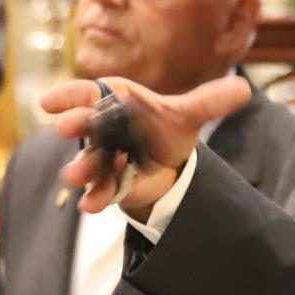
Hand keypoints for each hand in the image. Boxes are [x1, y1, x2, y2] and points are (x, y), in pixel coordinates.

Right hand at [42, 75, 251, 217]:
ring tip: (75, 176)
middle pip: (83, 125)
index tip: (49, 101)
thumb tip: (245, 88)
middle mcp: (100, 126)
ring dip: (81, 168)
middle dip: (75, 126)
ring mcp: (101, 156)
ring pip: (88, 162)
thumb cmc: (164, 127)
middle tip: (67, 127)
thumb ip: (210, 102)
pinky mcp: (108, 183)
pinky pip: (99, 190)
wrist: (167, 161)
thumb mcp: (187, 115)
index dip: (68, 96)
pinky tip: (90, 206)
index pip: (86, 93)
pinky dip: (96, 198)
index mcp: (113, 99)